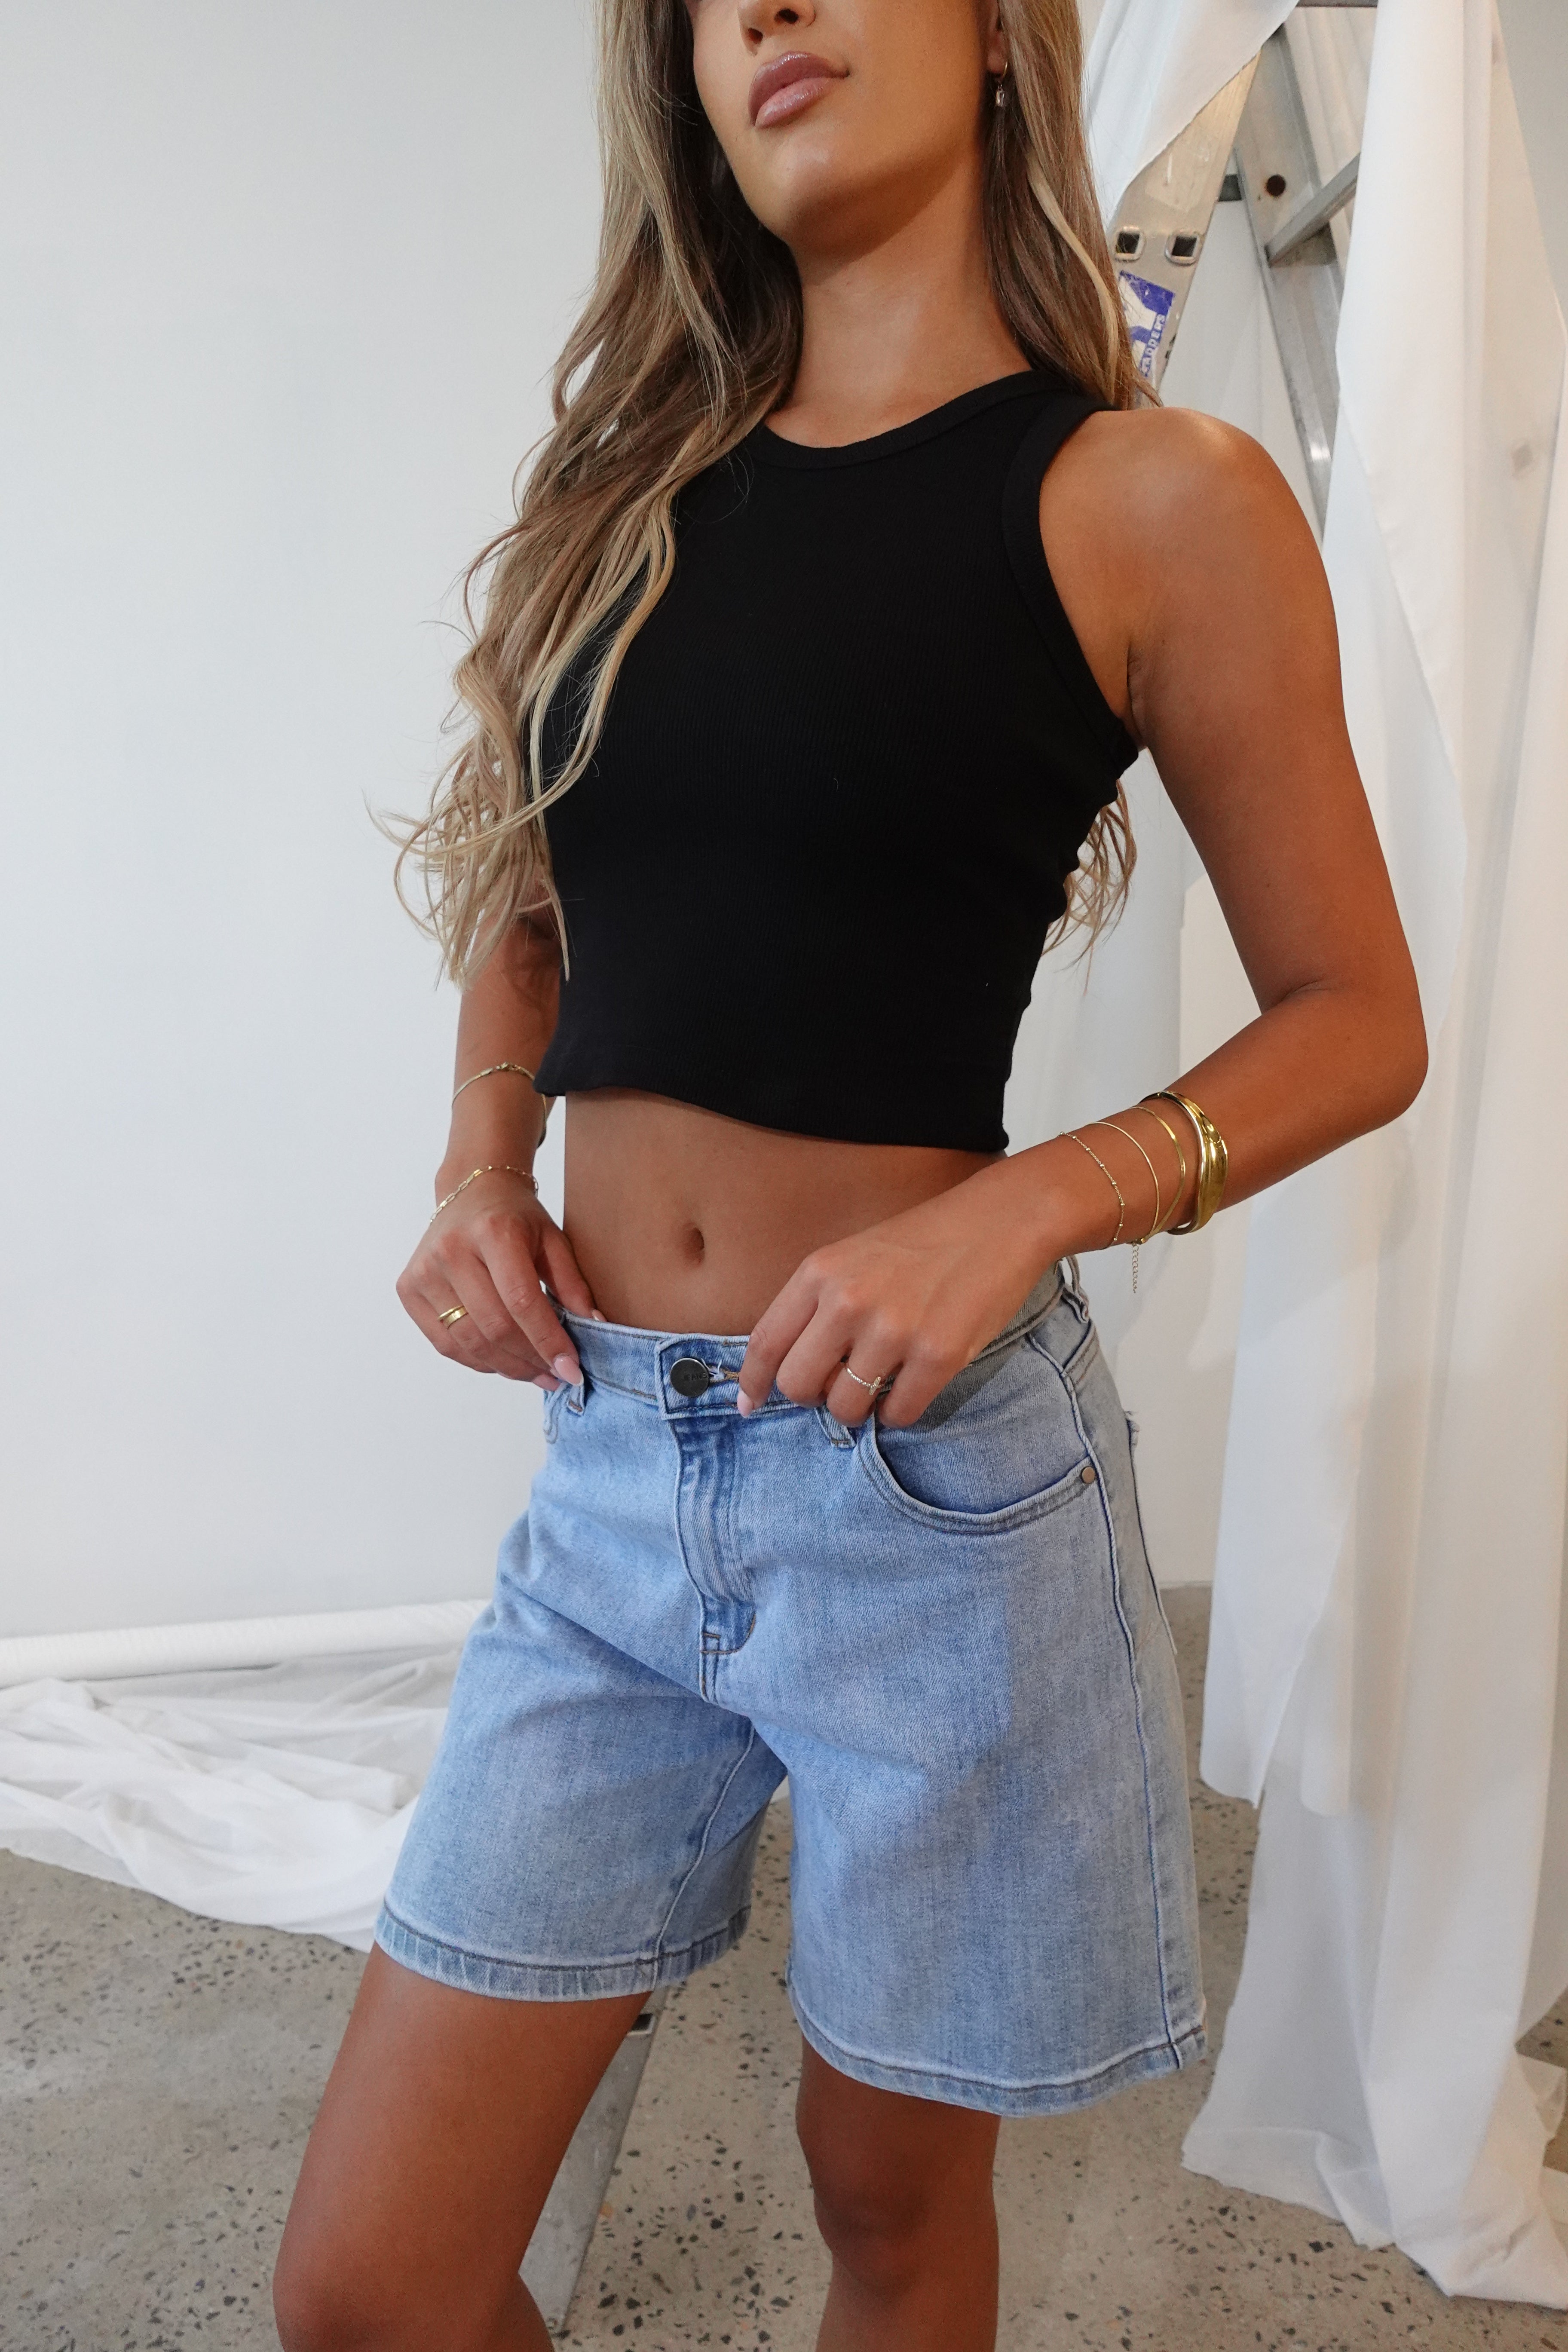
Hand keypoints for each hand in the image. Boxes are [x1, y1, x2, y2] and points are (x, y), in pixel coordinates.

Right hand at [397, 1169, 598, 1385]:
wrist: (470, 1190)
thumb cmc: (516, 1218)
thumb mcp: (554, 1240)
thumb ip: (573, 1286)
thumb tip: (595, 1329)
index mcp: (494, 1231)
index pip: (522, 1302)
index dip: (548, 1342)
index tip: (572, 1369)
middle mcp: (452, 1250)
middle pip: (494, 1327)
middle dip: (530, 1360)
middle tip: (556, 1375)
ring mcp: (424, 1270)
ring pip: (467, 1342)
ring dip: (506, 1367)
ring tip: (535, 1374)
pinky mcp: (408, 1288)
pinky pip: (445, 1343)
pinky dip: (478, 1360)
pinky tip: (503, 1362)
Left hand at [735, 1167, 1053, 1428]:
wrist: (999, 1221)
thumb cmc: (924, 1242)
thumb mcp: (852, 1256)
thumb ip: (816, 1303)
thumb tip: (782, 1365)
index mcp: (820, 1272)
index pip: (765, 1342)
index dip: (753, 1382)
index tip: (751, 1404)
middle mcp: (849, 1300)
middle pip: (797, 1384)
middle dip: (811, 1397)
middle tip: (836, 1387)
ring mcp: (894, 1329)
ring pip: (845, 1407)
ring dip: (858, 1408)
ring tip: (878, 1385)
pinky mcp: (938, 1354)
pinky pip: (898, 1413)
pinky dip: (899, 1412)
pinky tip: (911, 1388)